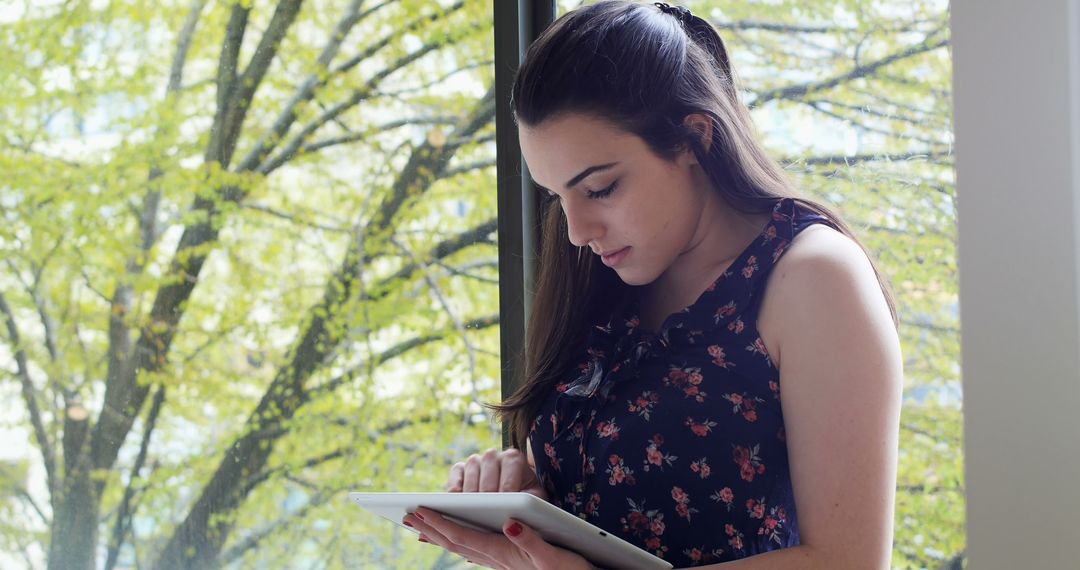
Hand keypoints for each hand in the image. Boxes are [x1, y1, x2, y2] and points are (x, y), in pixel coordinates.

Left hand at [404, 507, 594, 569]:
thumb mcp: (556, 557)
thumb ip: (532, 541)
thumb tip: (510, 524)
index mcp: (504, 553)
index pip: (464, 537)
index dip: (440, 523)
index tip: (420, 510)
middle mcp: (498, 559)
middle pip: (456, 542)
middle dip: (431, 528)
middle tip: (407, 516)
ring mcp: (501, 562)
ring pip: (462, 547)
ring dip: (440, 534)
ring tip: (421, 525)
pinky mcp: (508, 560)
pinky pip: (474, 549)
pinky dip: (458, 540)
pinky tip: (454, 538)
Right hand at [446, 447, 546, 499]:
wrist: (512, 499)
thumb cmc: (525, 499)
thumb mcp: (534, 500)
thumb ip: (532, 502)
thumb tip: (519, 513)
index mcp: (514, 458)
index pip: (510, 463)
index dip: (507, 484)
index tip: (505, 502)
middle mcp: (494, 455)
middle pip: (488, 465)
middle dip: (488, 489)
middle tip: (487, 508)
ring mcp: (476, 461)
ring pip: (472, 467)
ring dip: (472, 489)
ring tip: (473, 509)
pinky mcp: (460, 469)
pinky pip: (456, 472)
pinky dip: (455, 485)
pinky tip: (455, 500)